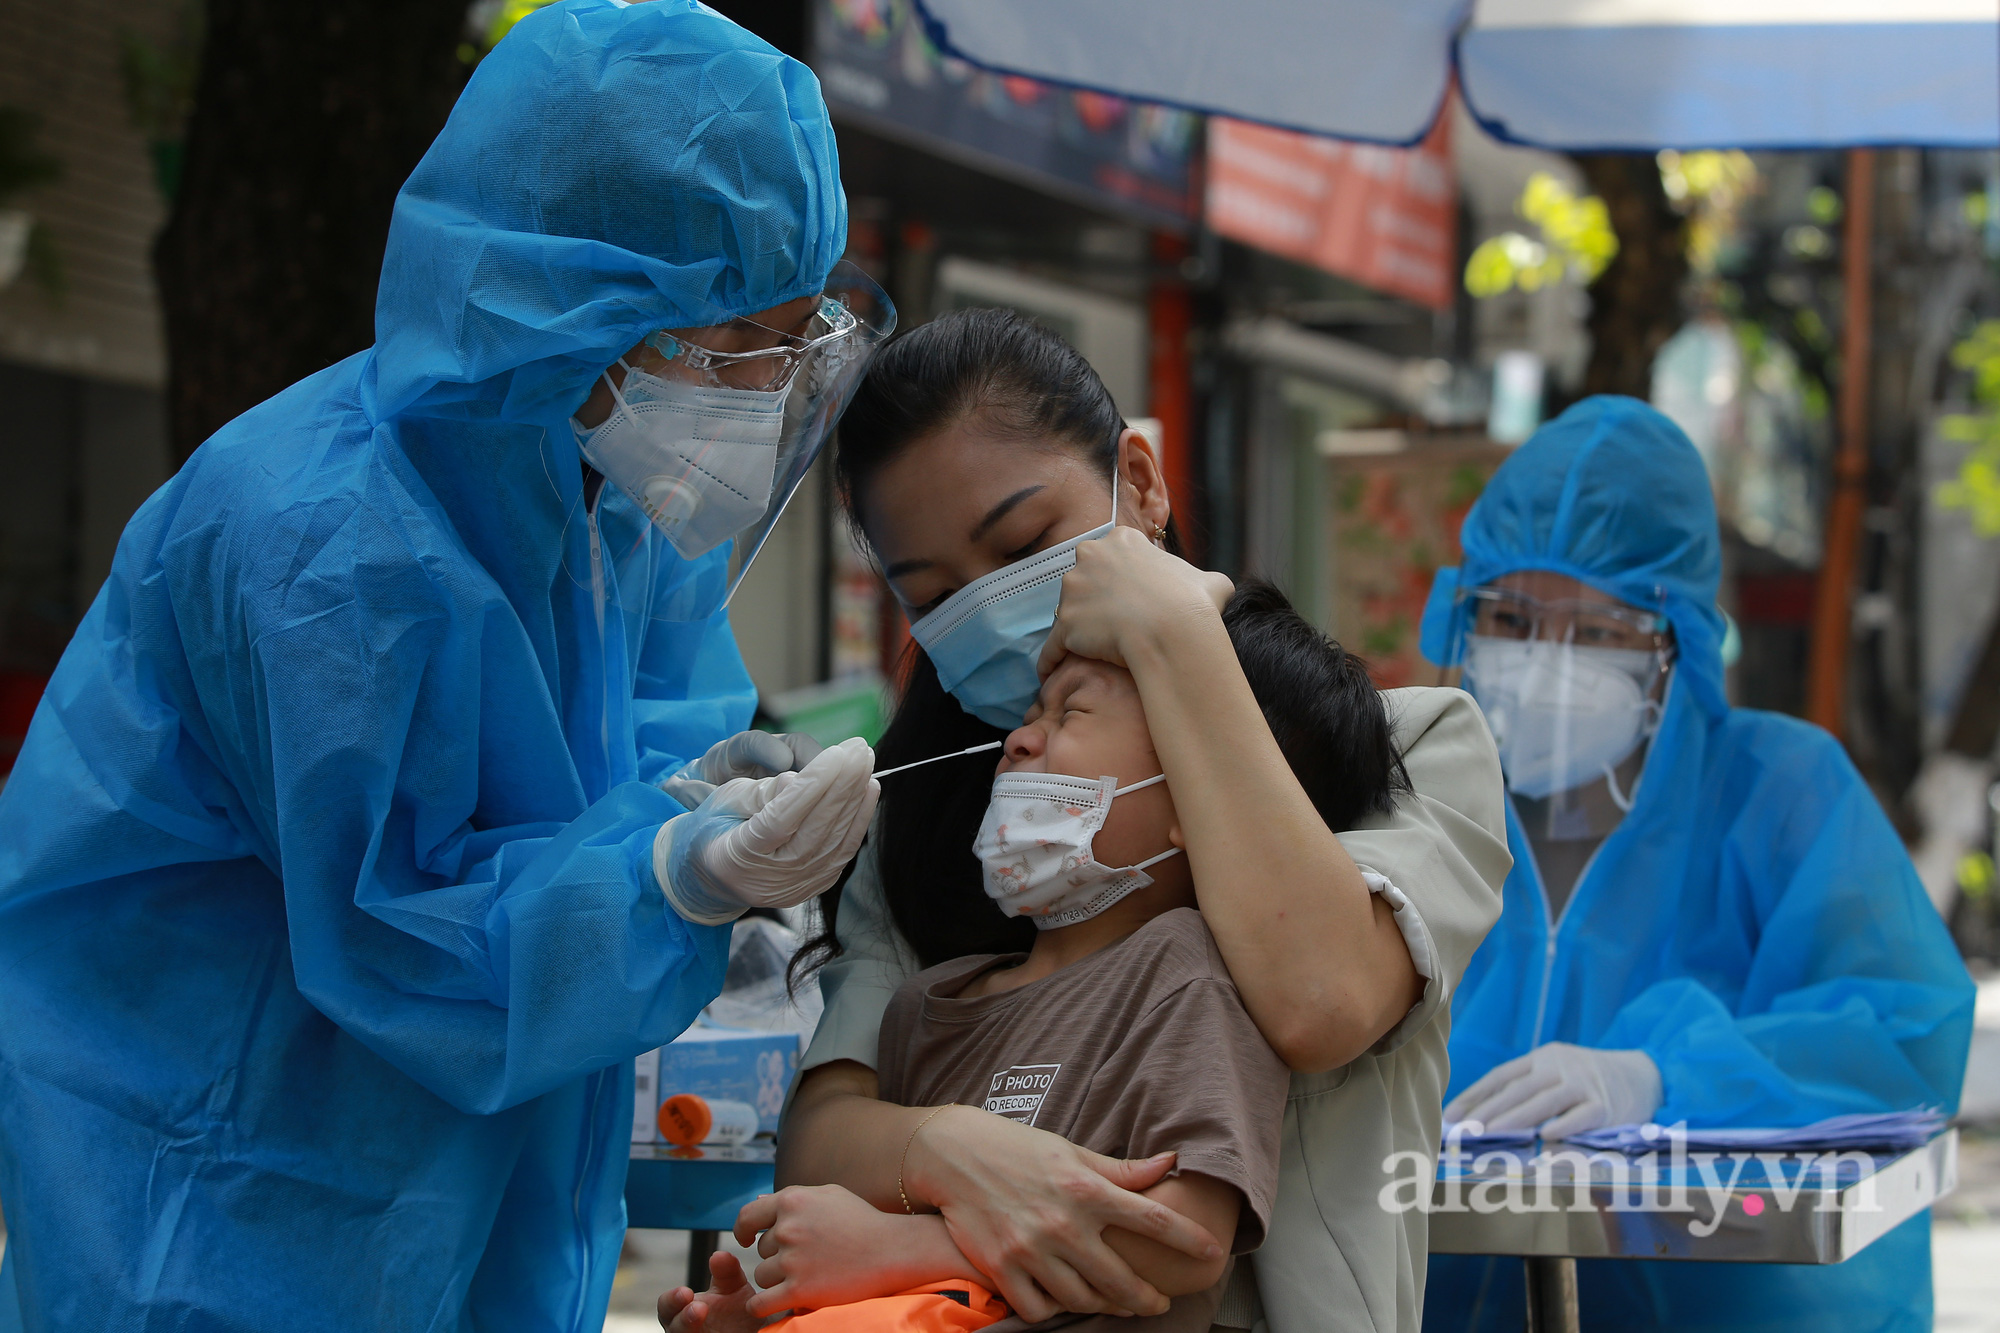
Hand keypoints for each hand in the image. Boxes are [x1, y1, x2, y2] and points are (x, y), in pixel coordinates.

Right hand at [655, 738, 878, 924]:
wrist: (710, 879)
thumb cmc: (712, 828)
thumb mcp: (721, 801)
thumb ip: (760, 791)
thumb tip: (798, 778)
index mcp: (738, 856)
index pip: (783, 818)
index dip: (814, 785)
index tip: (837, 753)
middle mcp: (769, 878)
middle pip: (815, 828)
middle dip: (842, 783)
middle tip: (859, 747)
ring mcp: (794, 887)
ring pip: (835, 839)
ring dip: (855, 797)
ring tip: (865, 761)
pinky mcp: (813, 886)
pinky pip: (843, 850)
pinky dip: (859, 818)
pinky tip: (868, 789)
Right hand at [658, 1250, 761, 1332]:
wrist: (759, 1330)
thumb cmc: (739, 1310)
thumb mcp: (735, 1288)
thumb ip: (727, 1271)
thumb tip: (718, 1256)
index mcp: (686, 1311)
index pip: (667, 1307)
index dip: (672, 1300)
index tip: (687, 1292)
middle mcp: (687, 1331)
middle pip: (672, 1329)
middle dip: (682, 1319)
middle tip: (699, 1308)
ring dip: (691, 1329)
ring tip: (703, 1314)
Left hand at [731, 1184, 944, 1317]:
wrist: (892, 1251)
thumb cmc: (863, 1221)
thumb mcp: (829, 1195)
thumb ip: (794, 1197)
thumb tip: (758, 1203)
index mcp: (792, 1200)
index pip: (748, 1216)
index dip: (742, 1230)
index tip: (744, 1239)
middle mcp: (788, 1228)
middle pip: (761, 1250)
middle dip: (776, 1256)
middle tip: (806, 1259)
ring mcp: (793, 1260)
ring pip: (762, 1275)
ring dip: (776, 1280)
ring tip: (805, 1276)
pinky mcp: (799, 1290)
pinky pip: (761, 1303)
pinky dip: (760, 1307)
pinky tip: (770, 1305)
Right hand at [904, 1106, 1221, 1322]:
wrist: (952, 1155)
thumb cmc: (1018, 1149)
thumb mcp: (1072, 1152)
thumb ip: (1121, 1169)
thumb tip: (1169, 1163)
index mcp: (1086, 1189)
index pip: (1152, 1219)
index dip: (1188, 1239)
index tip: (1212, 1252)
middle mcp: (1063, 1223)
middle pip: (1122, 1278)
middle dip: (1148, 1298)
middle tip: (1158, 1301)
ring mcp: (1032, 1249)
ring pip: (1084, 1299)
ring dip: (1107, 1306)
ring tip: (1116, 1303)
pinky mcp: (1003, 1268)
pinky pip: (1040, 1308)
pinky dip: (1057, 1310)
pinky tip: (1066, 1300)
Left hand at [1036, 526, 1232, 677]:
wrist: (1174, 632)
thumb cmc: (1194, 604)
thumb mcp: (1210, 580)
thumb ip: (1203, 578)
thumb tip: (1214, 586)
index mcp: (1121, 539)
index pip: (1112, 557)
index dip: (1122, 580)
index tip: (1132, 599)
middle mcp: (1091, 556)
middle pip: (1085, 579)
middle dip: (1094, 599)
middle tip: (1113, 624)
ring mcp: (1073, 590)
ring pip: (1070, 611)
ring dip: (1079, 629)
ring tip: (1090, 651)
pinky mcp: (1065, 624)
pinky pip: (1052, 646)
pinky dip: (1051, 660)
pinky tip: (1051, 675)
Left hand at [1445, 1042, 1661, 1139]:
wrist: (1643, 1074)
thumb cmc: (1588, 1080)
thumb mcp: (1556, 1073)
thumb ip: (1527, 1090)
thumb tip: (1483, 1118)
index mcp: (1541, 1058)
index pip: (1500, 1077)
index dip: (1474, 1096)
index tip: (1450, 1116)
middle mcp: (1559, 1067)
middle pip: (1517, 1089)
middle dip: (1487, 1110)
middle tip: (1464, 1130)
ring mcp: (1583, 1084)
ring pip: (1544, 1101)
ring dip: (1515, 1118)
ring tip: (1490, 1133)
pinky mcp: (1606, 1104)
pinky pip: (1582, 1116)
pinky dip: (1564, 1125)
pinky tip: (1546, 1138)